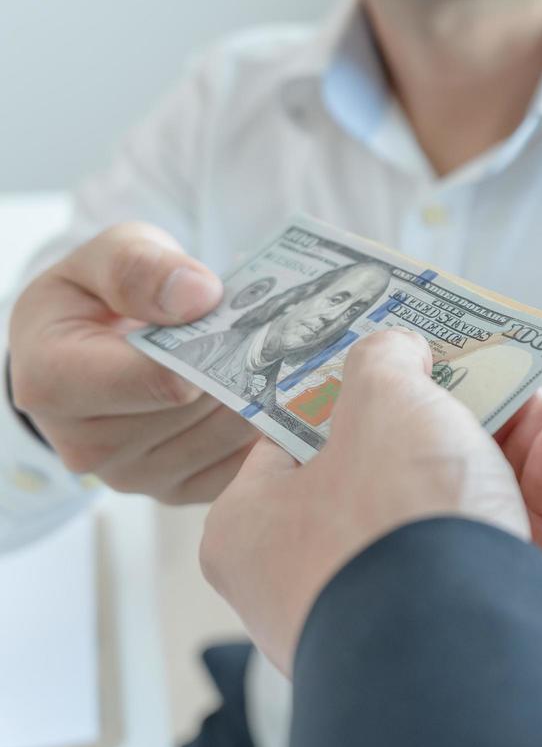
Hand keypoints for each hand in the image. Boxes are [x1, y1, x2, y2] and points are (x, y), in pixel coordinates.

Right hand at [5, 223, 257, 503]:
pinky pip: (242, 468)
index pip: (161, 381)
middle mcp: (88, 445)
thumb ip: (139, 266)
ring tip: (277, 358)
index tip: (248, 321)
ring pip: (230, 439)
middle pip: (203, 411)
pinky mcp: (173, 491)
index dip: (214, 351)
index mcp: (55, 383)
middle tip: (281, 335)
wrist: (90, 344)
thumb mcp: (106, 255)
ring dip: (263, 397)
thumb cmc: (98, 296)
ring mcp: (133, 476)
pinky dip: (268, 429)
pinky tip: (275, 393)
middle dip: (243, 368)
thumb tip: (197, 297)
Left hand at [200, 329, 541, 676]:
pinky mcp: (460, 628)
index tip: (403, 353)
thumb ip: (386, 360)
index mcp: (258, 528)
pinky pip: (495, 549)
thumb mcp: (383, 402)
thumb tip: (397, 350)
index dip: (353, 388)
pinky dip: (532, 495)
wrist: (458, 639)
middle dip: (458, 414)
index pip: (295, 442)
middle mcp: (314, 577)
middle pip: (392, 470)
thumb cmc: (391, 518)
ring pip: (455, 508)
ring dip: (511, 447)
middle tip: (493, 374)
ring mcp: (391, 607)